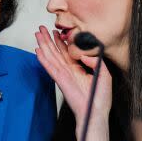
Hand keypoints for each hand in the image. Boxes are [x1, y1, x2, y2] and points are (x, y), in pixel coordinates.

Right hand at [35, 26, 112, 140]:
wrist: (96, 113)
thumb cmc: (100, 98)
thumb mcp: (104, 74)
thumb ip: (96, 61)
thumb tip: (84, 54)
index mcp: (78, 69)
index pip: (66, 52)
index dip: (60, 41)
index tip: (55, 31)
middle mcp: (68, 71)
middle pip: (55, 52)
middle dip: (48, 39)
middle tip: (41, 28)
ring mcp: (63, 75)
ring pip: (51, 56)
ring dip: (43, 45)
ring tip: (37, 34)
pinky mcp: (61, 81)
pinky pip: (50, 68)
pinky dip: (43, 59)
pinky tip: (38, 51)